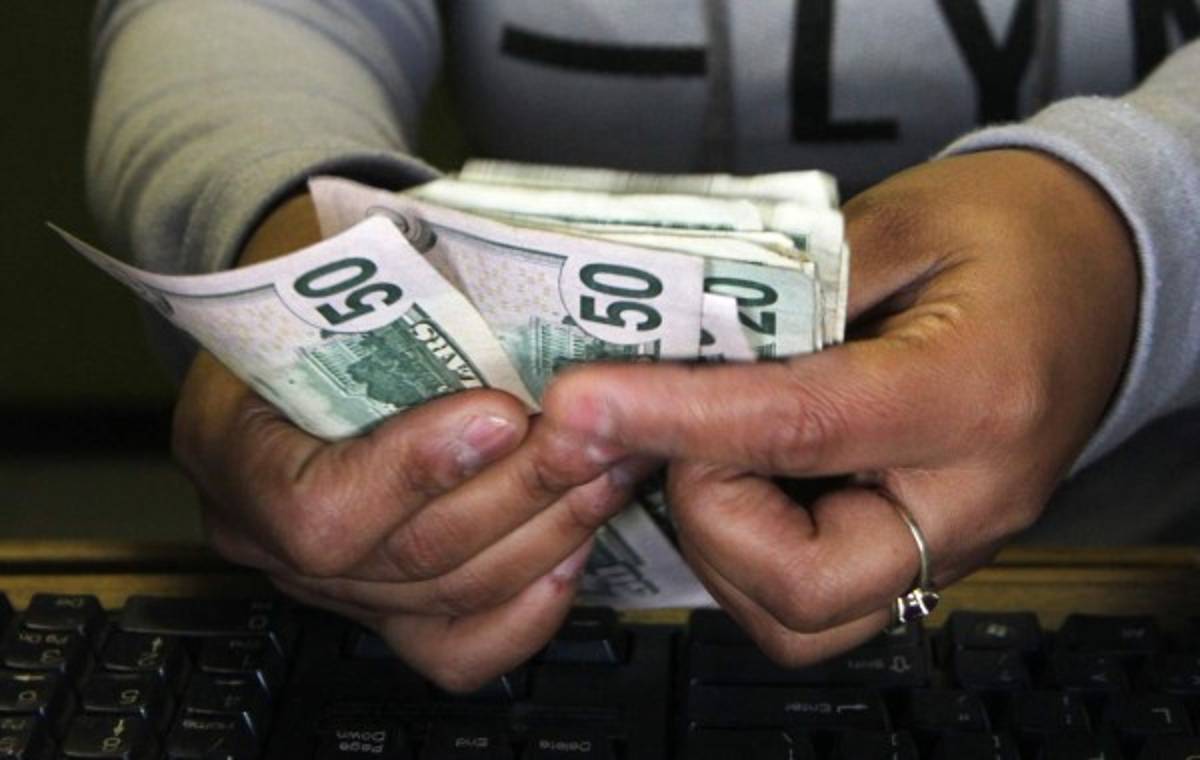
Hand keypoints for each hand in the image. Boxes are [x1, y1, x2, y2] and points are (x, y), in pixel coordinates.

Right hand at [173, 195, 652, 690]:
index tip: (500, 413)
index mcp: (232, 454)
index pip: (319, 513)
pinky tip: (576, 550)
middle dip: (522, 492)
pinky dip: (529, 609)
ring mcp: (333, 584)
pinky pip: (459, 648)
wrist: (301, 323)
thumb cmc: (313, 290)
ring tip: (608, 468)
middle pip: (410, 557)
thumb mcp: (315, 275)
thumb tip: (506, 292)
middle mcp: (271, 540)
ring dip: (548, 531)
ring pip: (452, 595)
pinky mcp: (387, 611)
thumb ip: (384, 300)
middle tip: (595, 435)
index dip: (417, 473)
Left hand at [542, 150, 1137, 662]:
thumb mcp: (900, 222)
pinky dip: (747, 556)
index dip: (674, 419)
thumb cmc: (1013, 233)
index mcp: (972, 395)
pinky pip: (815, 603)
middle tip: (679, 432)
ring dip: (719, 544)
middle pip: (801, 585)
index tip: (583, 403)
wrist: (1101, 273)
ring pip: (800, 618)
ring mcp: (948, 541)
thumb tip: (668, 342)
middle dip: (704, 513)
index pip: (799, 430)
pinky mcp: (922, 553)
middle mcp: (966, 498)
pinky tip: (738, 480)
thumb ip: (788, 287)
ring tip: (707, 453)